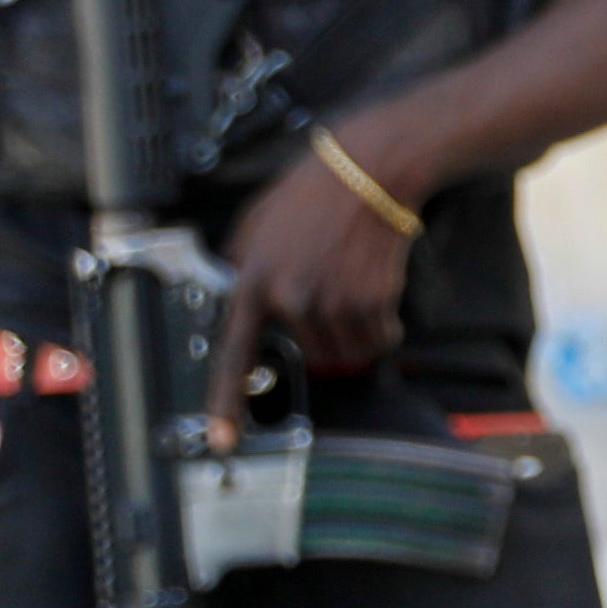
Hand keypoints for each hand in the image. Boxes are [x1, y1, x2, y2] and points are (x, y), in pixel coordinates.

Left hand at [198, 128, 418, 424]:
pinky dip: (383, 325)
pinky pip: (379, 339)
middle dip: (321, 334)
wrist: (368, 169)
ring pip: (346, 351)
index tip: (222, 438)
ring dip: (355, 333)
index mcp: (253, 281)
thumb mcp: (254, 225)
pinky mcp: (374, 302)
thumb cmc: (312, 192)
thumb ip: (243, 268)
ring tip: (354, 289)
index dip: (225, 402)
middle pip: (308, 354)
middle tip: (329, 297)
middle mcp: (292, 299)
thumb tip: (240, 302)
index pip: (232, 353)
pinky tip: (376, 288)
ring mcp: (334, 303)